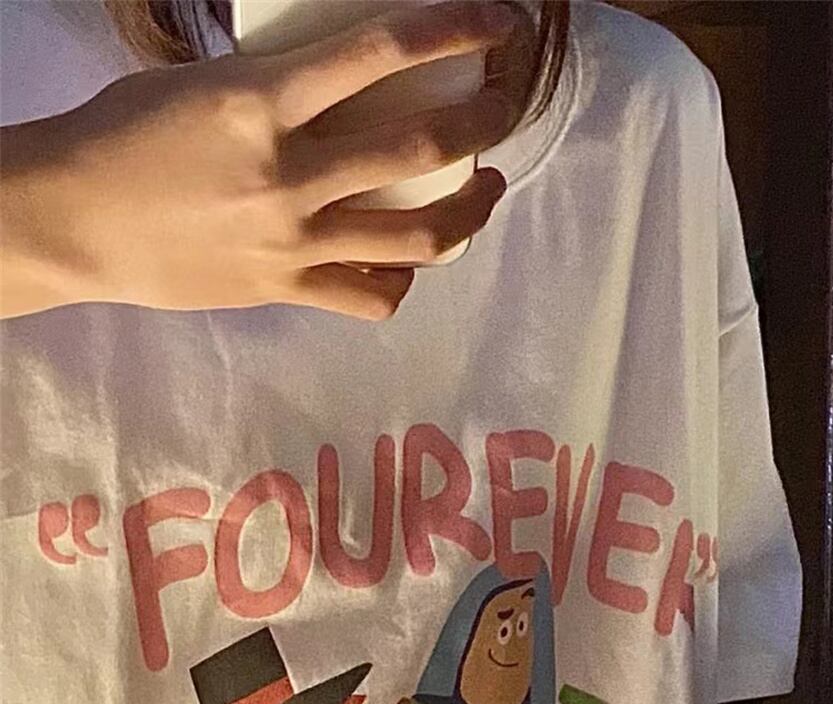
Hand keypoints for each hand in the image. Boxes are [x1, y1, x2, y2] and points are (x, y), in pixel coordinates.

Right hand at [1, 1, 518, 319]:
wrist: (74, 221)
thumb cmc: (127, 137)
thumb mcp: (204, 83)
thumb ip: (275, 86)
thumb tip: (336, 78)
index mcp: (262, 101)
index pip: (382, 52)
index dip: (455, 32)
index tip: (498, 24)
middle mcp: (288, 174)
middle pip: (424, 149)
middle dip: (486, 121)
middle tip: (504, 107)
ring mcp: (292, 241)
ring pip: (419, 236)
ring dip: (471, 211)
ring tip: (485, 190)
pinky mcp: (285, 289)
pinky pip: (373, 294)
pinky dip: (404, 276)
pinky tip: (410, 258)